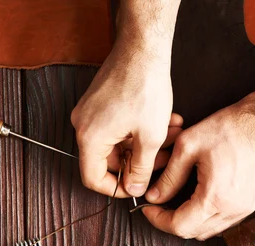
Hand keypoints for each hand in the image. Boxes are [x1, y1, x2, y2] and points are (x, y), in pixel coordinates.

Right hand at [71, 40, 181, 197]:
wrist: (142, 48)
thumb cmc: (144, 86)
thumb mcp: (150, 137)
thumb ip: (141, 169)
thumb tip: (135, 189)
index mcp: (89, 138)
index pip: (92, 178)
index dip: (116, 188)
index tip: (136, 187)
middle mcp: (83, 125)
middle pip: (108, 160)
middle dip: (140, 161)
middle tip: (164, 158)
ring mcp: (90, 112)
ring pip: (118, 142)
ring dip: (145, 143)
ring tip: (171, 136)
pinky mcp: (99, 102)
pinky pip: (117, 126)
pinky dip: (139, 129)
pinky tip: (165, 123)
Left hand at [142, 101, 254, 239]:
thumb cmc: (231, 128)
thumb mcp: (188, 147)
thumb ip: (169, 177)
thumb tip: (154, 196)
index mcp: (214, 199)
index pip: (179, 227)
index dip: (158, 220)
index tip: (148, 209)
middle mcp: (232, 211)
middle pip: (193, 234)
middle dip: (171, 222)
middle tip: (159, 206)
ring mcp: (245, 209)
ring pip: (209, 231)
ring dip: (190, 222)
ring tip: (177, 203)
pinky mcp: (252, 203)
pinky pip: (224, 222)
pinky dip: (207, 217)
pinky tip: (199, 200)